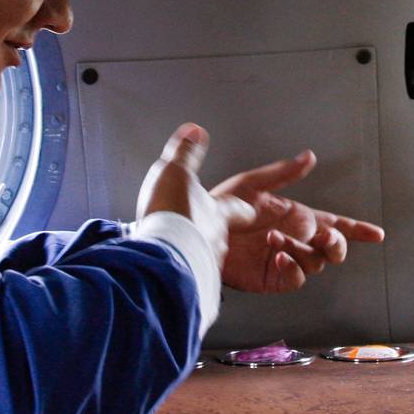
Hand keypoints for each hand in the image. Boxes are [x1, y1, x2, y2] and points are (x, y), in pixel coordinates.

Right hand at [137, 124, 254, 263]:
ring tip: (187, 252)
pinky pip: (190, 276)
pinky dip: (184, 272)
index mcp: (218, 212)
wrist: (162, 252)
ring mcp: (204, 262)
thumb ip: (186, 152)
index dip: (243, 209)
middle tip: (208, 232)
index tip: (252, 211)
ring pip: (206, 257)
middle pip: (221, 236)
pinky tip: (174, 273)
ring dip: (197, 253)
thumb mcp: (176, 170)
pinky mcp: (189, 281)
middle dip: (215, 233)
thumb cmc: (172, 210)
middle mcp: (217, 239)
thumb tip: (196, 131)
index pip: (238, 209)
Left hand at [209, 150, 385, 293]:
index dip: (356, 229)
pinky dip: (291, 266)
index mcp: (293, 217)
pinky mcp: (269, 278)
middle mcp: (292, 239)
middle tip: (326, 236)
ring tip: (275, 238)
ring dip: (302, 249)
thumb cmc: (215, 207)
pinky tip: (277, 254)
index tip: (376, 234)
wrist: (189, 234)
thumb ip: (283, 174)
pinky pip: (293, 277)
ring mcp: (282, 260)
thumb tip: (309, 157)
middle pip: (332, 248)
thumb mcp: (251, 184)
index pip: (333, 224)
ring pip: (314, 261)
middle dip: (336, 243)